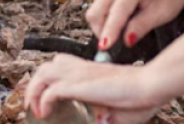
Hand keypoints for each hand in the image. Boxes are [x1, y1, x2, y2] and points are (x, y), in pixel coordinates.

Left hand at [25, 55, 163, 120]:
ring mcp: (79, 75)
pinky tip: (44, 111)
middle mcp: (80, 69)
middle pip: (45, 68)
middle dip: (34, 86)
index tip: (43, 99)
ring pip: (43, 73)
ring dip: (34, 91)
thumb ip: (103, 115)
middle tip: (32, 106)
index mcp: (88, 70)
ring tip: (35, 109)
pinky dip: (43, 100)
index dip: (46, 81)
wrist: (151, 86)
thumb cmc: (140, 97)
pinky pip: (52, 90)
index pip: (57, 65)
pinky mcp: (80, 85)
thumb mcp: (115, 108)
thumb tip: (100, 122)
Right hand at [86, 0, 183, 49]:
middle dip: (101, 31)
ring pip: (95, 10)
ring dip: (103, 25)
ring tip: (123, 30)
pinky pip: (99, 8)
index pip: (116, 12)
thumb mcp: (162, 14)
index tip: (104, 46)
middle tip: (114, 43)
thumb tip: (126, 40)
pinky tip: (122, 21)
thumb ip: (142, 26)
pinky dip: (106, 19)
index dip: (109, 31)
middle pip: (96, 11)